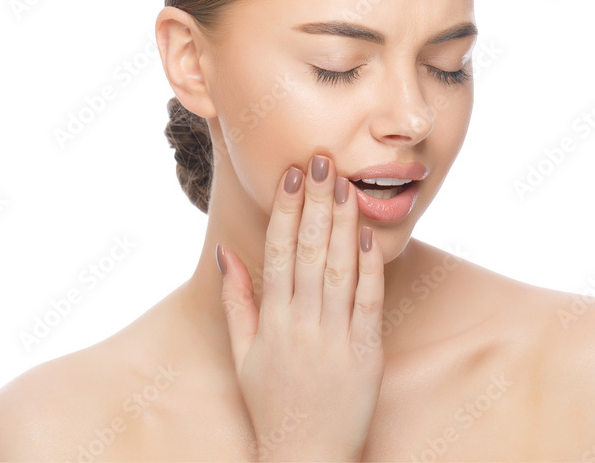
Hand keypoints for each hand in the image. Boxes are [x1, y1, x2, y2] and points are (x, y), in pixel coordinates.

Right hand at [217, 153, 384, 461]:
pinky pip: (369, 301)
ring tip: (345, 184)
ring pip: (339, 269)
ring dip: (343, 223)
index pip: (278, 251)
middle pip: (310, 251)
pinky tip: (368, 234)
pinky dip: (369, 266)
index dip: (286, 209)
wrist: (306, 456)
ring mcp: (335, 338)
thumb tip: (225, 253)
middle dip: (315, 202)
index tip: (291, 174)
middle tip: (321, 161)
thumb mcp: (242, 354)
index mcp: (270, 322)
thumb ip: (236, 301)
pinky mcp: (366, 352)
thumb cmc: (271, 404)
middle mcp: (301, 325)